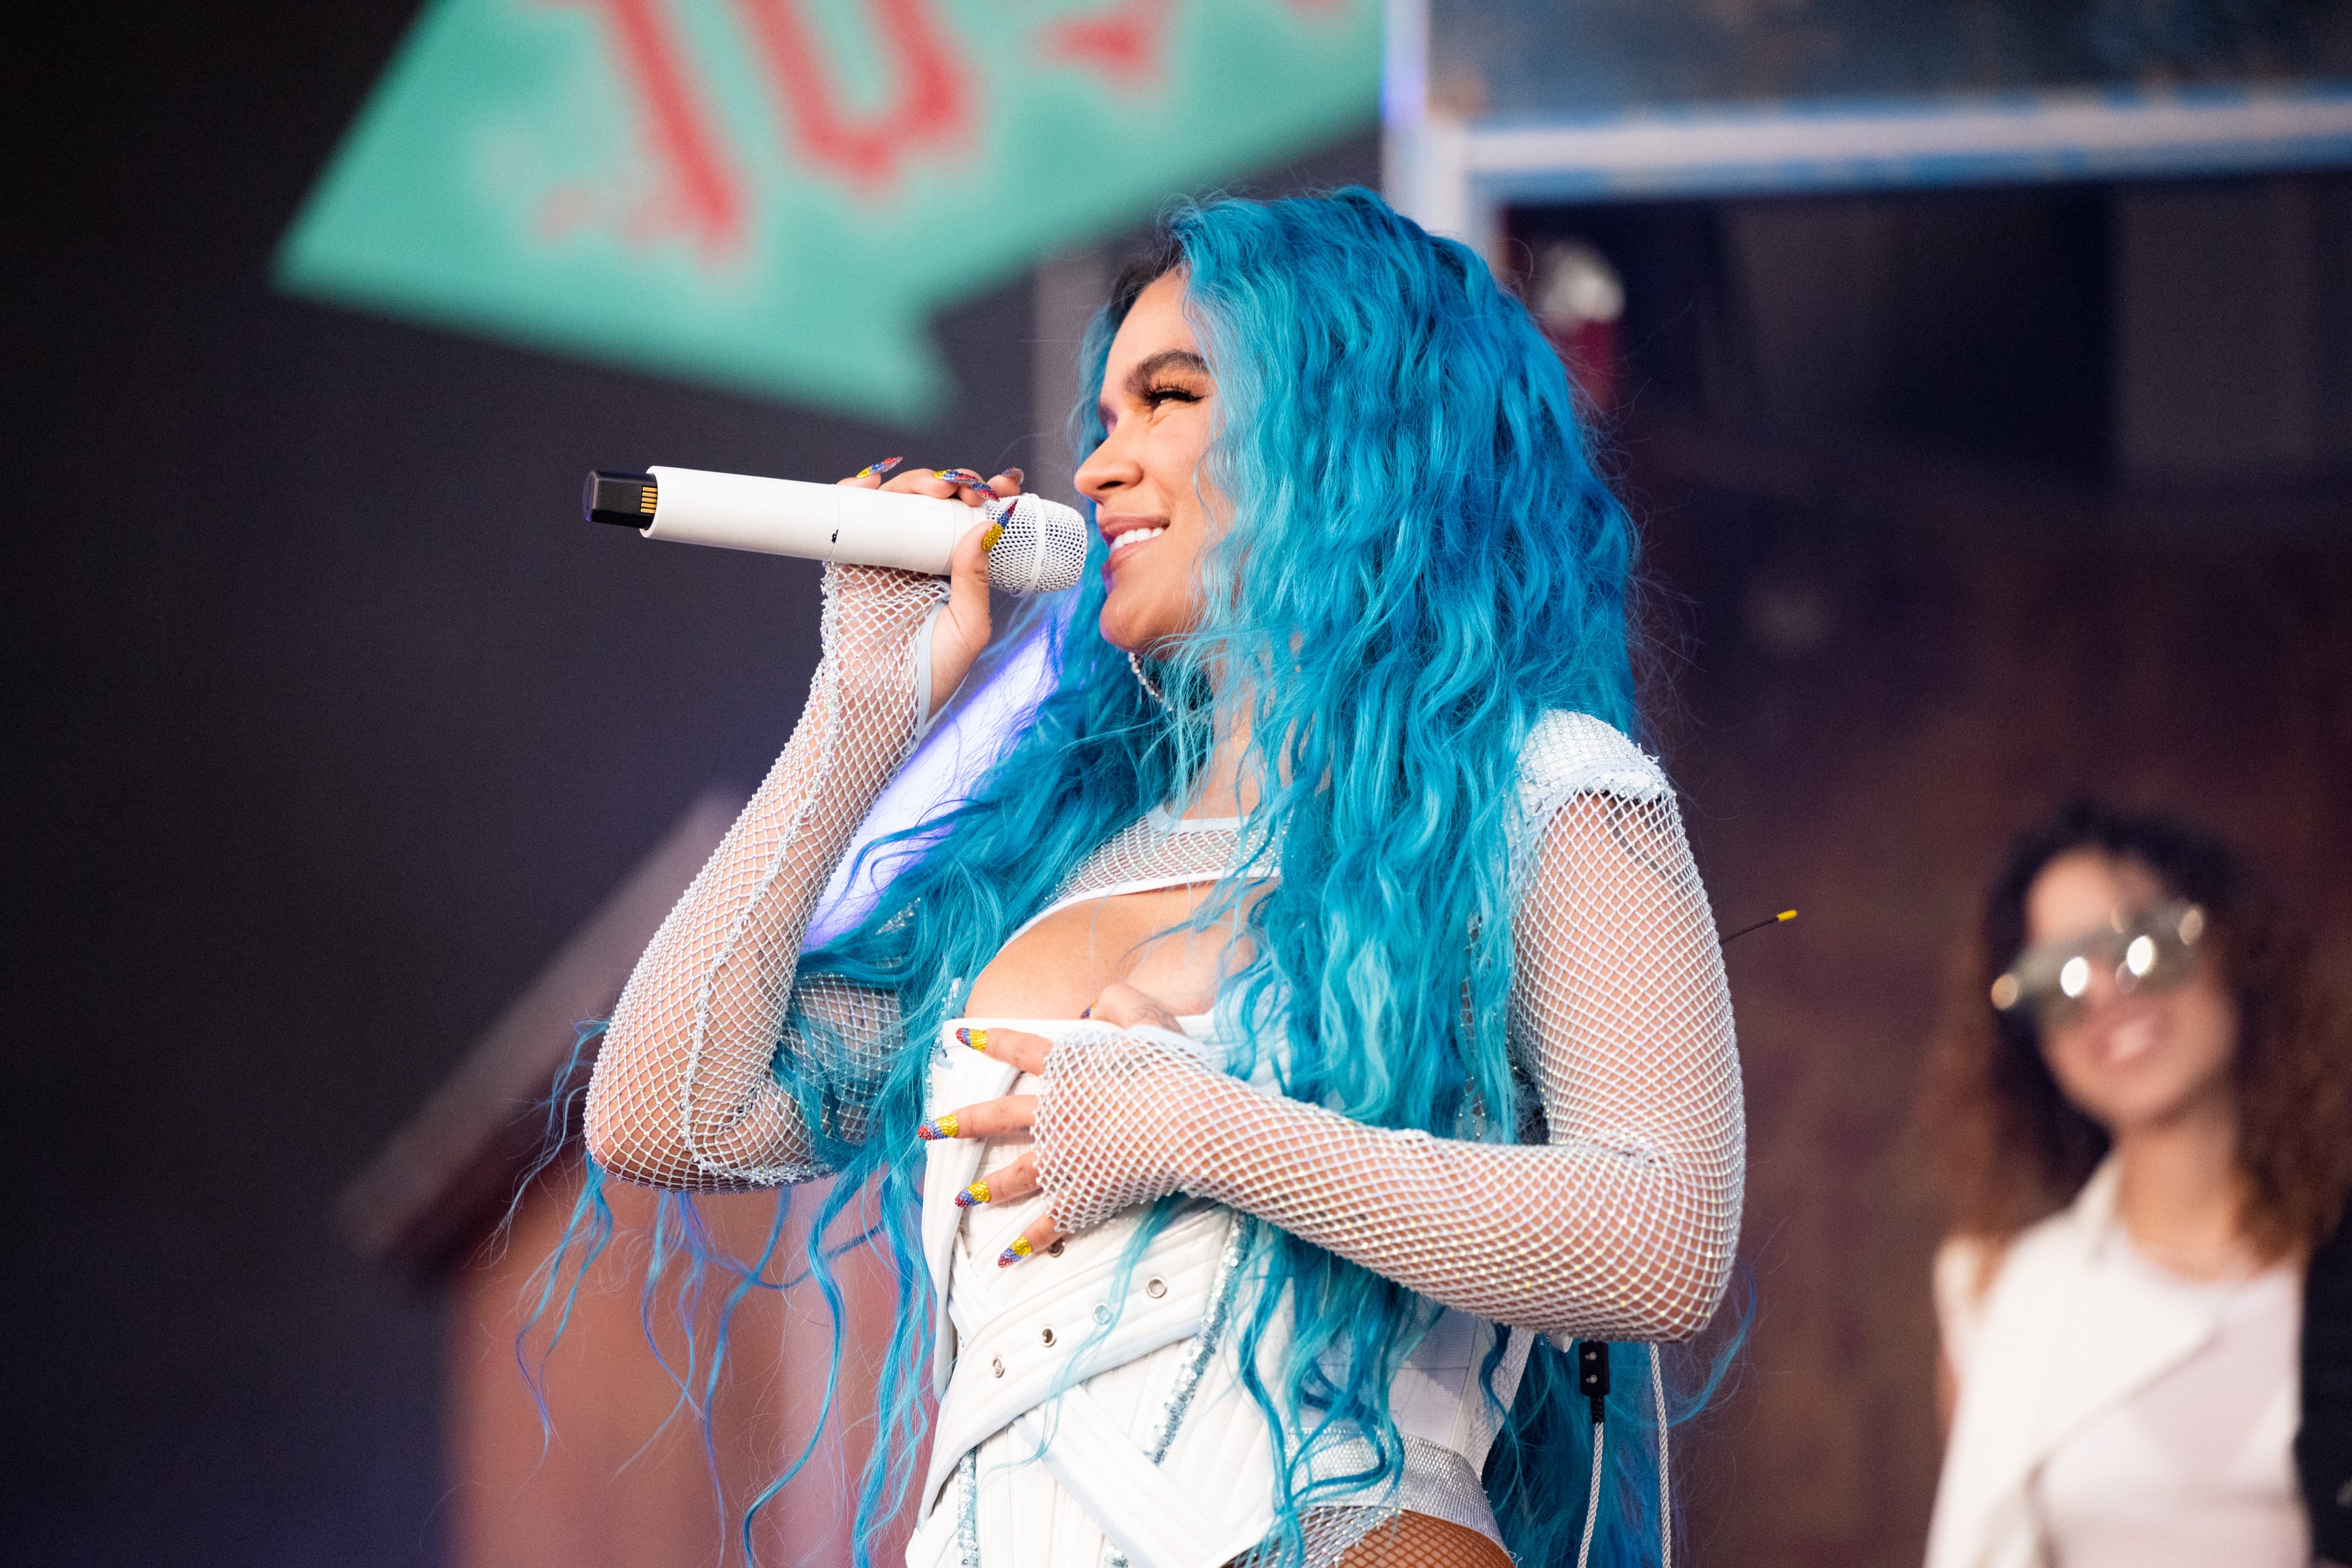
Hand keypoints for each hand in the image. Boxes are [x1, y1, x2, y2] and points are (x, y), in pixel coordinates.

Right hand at [838, 461, 1022, 717]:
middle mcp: (920, 556)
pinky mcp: (852, 561)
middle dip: (956, 485)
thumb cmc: (931, 672)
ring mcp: (885, 555)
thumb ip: (975, 580)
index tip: (1007, 486)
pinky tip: (873, 483)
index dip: (988, 497)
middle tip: (971, 489)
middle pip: (935, 503)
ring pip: (898, 503)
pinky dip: (857, 491)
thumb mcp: (969, 626)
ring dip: (916, 484)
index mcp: (953, 570)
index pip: (971, 521)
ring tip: (936, 490)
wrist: (882, 700)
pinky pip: (852, 516)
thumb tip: (984, 529)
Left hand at [915, 982, 1208, 1264]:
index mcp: (1069, 1069)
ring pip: (1013, 1176)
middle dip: (959, 1124)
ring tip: (961, 1197)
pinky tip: (1005, 1258)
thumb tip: (1096, 1004)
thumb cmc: (1173, 1071)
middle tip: (928, 1130)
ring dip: (985, 1189)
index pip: (1019, 1048)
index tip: (958, 1036)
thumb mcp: (1150, 1021)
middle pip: (996, 1118)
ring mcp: (1064, 1159)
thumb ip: (1121, 1003)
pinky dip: (1026, 1244)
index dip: (987, 1039)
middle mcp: (1055, 1114)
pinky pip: (1047, 1225)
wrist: (1185, 1124)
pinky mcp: (1082, 1196)